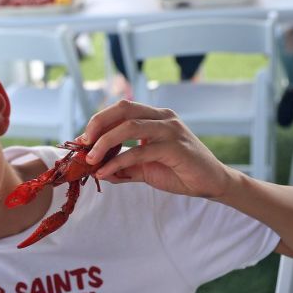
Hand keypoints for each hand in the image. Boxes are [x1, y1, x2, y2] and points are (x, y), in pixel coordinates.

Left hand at [80, 100, 236, 199]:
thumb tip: (97, 170)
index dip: (99, 121)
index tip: (82, 140)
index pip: (121, 109)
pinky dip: (118, 162)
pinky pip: (139, 152)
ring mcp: (170, 130)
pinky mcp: (175, 148)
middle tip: (83, 144)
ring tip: (90, 161)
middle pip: (123, 109)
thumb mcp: (144, 168)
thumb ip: (122, 167)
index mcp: (155, 116)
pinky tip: (106, 173)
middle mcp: (163, 117)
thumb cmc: (178, 171)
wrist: (210, 183)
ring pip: (129, 127)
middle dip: (98, 124)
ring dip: (104, 143)